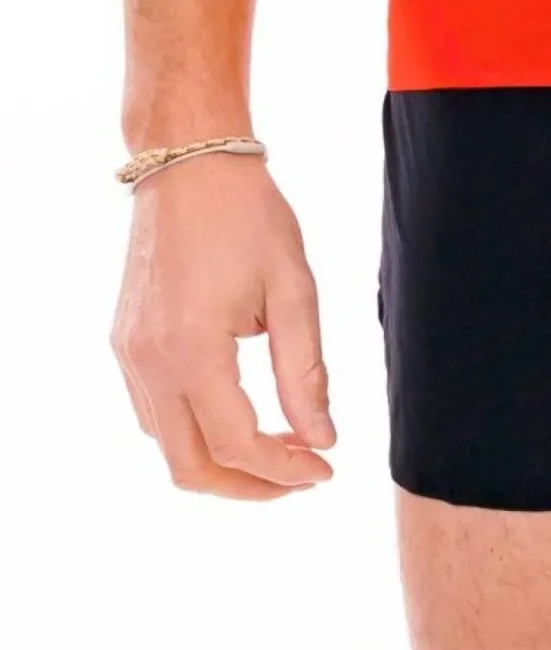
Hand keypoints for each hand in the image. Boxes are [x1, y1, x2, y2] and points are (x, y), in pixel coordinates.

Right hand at [111, 152, 334, 498]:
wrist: (188, 162)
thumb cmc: (247, 216)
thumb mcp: (295, 293)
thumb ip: (306, 376)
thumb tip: (322, 439)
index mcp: (193, 347)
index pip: (237, 445)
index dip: (285, 472)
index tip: (325, 467)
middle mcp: (151, 359)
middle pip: (192, 468)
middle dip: (251, 487)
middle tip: (300, 474)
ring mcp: (130, 354)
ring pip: (170, 449)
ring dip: (224, 464)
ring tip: (278, 446)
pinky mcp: (126, 346)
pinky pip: (157, 417)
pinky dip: (199, 435)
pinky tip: (242, 419)